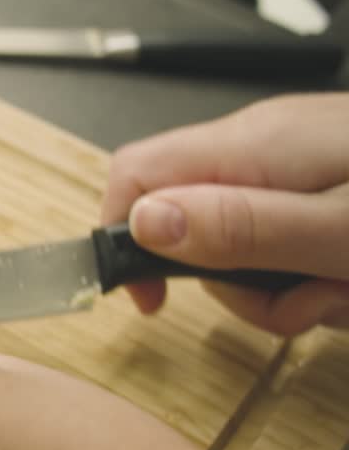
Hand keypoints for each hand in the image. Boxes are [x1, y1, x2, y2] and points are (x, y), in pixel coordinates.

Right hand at [103, 93, 348, 335]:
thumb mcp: (339, 230)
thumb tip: (142, 223)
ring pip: (242, 245)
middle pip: (191, 227)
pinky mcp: (323, 177)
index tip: (152, 298)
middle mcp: (264, 145)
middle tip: (299, 305)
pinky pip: (285, 237)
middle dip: (235, 286)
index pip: (134, 176)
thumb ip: (240, 228)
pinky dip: (314, 272)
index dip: (123, 240)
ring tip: (344, 292)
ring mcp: (296, 161)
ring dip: (285, 289)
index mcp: (253, 146)